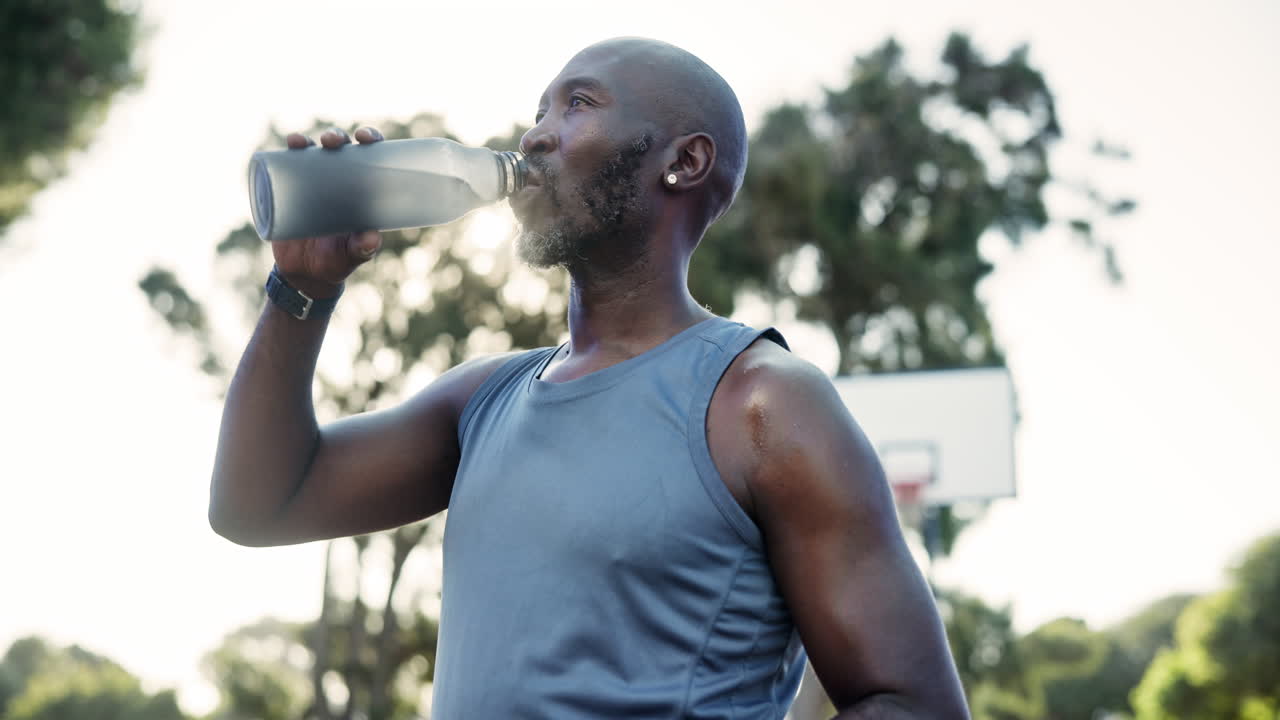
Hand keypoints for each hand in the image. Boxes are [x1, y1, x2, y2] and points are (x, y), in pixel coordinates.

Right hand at [271, 126, 385, 297]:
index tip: (365, 137)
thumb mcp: (351, 256)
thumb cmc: (336, 262)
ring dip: (306, 141)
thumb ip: (362, 249)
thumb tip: (372, 237)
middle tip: (332, 142)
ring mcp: (311, 185)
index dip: (369, 139)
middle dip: (336, 137)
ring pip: (310, 153)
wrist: (305, 275)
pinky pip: (284, 168)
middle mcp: (338, 181)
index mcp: (360, 190)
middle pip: (339, 149)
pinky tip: (285, 145)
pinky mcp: (288, 192)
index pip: (369, 157)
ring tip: (301, 143)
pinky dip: (283, 154)